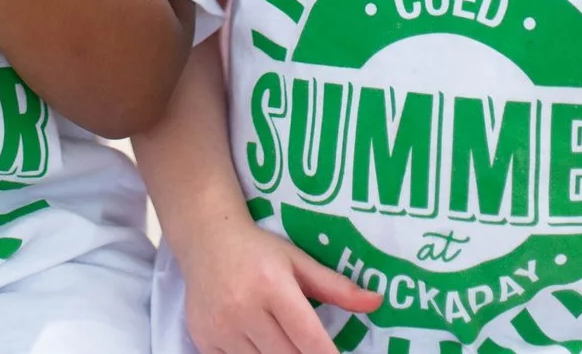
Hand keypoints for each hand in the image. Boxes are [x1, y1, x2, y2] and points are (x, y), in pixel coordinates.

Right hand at [177, 217, 379, 353]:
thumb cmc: (258, 250)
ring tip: (285, 342)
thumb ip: (337, 286)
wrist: (206, 239)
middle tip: (312, 347)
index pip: (309, 339)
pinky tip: (259, 344)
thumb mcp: (299, 261)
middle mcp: (244, 308)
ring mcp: (220, 327)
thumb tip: (377, 302)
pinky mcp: (204, 339)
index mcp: (273, 286)